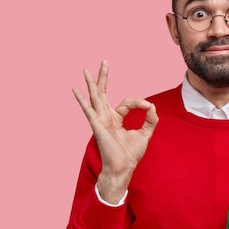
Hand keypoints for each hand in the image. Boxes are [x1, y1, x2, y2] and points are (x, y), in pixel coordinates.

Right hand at [73, 60, 158, 202]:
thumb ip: (150, 119)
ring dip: (92, 83)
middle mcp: (106, 117)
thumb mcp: (145, 133)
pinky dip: (82, 100)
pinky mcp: (97, 126)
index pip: (127, 102)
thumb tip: (152, 105)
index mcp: (116, 118)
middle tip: (104, 61)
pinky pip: (89, 110)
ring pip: (96, 97)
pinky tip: (76, 90)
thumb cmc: (131, 154)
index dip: (139, 102)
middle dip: (104, 77)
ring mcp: (101, 120)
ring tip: (86, 69)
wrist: (124, 167)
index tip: (148, 106)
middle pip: (104, 93)